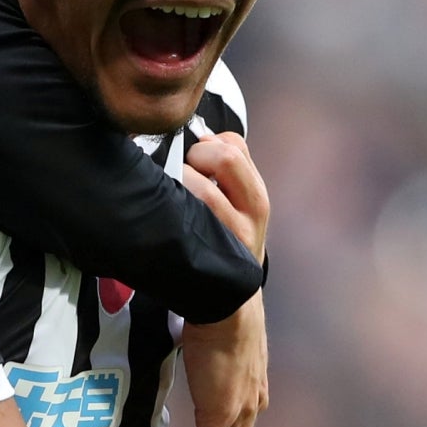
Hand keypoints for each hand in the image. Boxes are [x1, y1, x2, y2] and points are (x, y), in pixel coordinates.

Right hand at [154, 133, 271, 426]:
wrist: (224, 274)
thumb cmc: (214, 254)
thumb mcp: (207, 242)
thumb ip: (206, 204)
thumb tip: (198, 162)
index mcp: (245, 350)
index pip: (244, 394)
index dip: (227, 417)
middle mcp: (251, 381)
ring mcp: (242, 398)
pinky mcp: (224, 407)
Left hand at [176, 132, 266, 258]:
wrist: (231, 289)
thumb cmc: (223, 236)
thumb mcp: (236, 203)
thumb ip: (222, 169)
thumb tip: (198, 137)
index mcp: (256, 190)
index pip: (234, 144)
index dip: (206, 142)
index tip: (193, 157)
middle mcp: (255, 207)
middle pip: (226, 157)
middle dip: (195, 157)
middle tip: (183, 173)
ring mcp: (238, 231)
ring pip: (204, 189)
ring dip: (180, 184)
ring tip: (175, 195)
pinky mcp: (217, 251)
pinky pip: (192, 217)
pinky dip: (175, 208)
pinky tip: (170, 212)